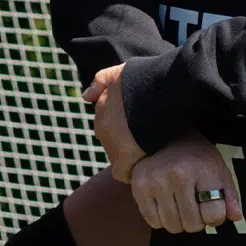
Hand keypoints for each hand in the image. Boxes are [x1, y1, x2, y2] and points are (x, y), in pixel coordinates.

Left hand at [83, 64, 146, 181]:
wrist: (160, 92)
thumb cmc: (143, 80)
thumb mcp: (117, 73)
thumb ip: (100, 81)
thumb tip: (85, 97)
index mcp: (101, 109)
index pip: (109, 124)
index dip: (125, 127)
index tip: (139, 125)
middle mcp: (101, 127)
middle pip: (113, 141)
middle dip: (127, 141)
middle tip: (148, 138)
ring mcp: (111, 144)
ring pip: (118, 157)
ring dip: (131, 156)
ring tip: (152, 151)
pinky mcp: (123, 160)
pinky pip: (124, 172)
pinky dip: (132, 171)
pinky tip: (147, 165)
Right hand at [129, 132, 244, 232]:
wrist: (162, 136)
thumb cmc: (195, 156)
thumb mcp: (218, 169)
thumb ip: (229, 195)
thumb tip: (236, 217)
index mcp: (203, 171)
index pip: (214, 214)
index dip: (215, 216)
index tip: (211, 206)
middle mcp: (178, 176)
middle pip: (192, 224)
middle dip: (196, 220)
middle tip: (193, 205)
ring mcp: (156, 183)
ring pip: (172, 226)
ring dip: (178, 221)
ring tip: (179, 204)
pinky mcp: (139, 188)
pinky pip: (153, 222)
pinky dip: (160, 219)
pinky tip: (164, 203)